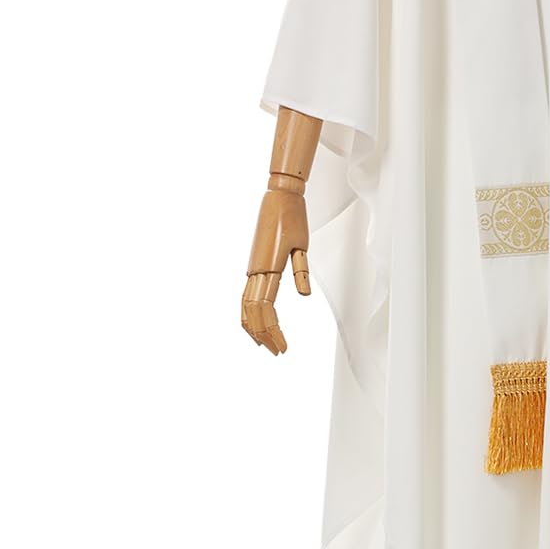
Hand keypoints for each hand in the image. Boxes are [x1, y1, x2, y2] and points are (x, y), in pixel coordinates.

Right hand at [241, 185, 310, 354]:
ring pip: (245, 305)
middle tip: (277, 351)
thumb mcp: (302, 245)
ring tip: (264, 343)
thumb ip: (300, 271)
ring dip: (253, 326)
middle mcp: (255, 270)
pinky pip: (247, 293)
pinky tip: (256, 320)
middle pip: (253, 311)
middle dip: (263, 334)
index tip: (283, 347)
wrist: (280, 197)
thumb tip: (304, 295)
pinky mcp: (254, 264)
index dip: (272, 331)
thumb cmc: (294, 218)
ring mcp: (252, 268)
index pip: (266, 308)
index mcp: (267, 267)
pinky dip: (249, 311)